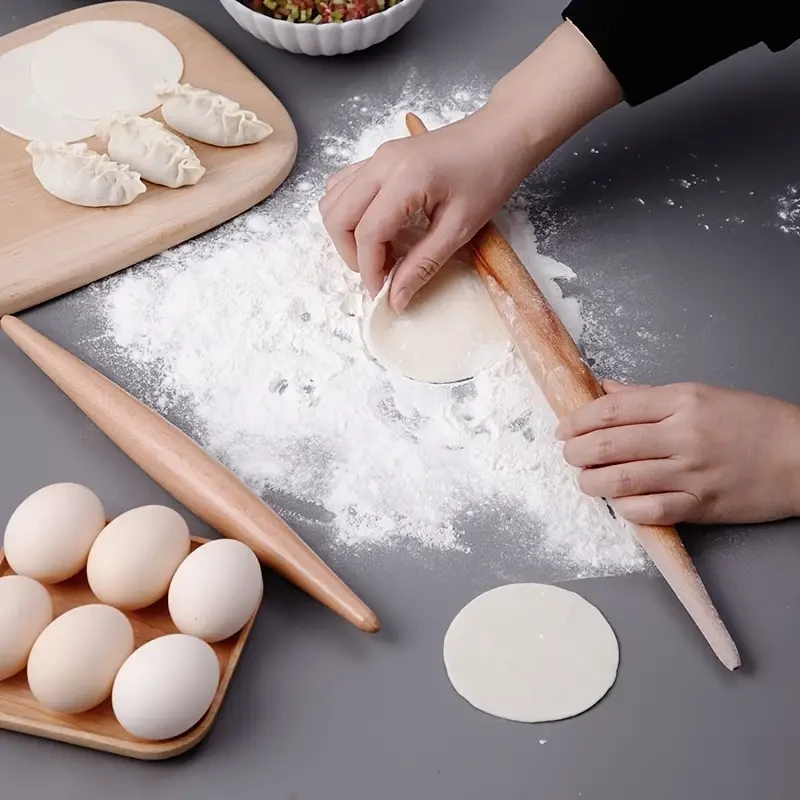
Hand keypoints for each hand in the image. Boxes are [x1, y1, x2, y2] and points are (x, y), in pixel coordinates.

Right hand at [319, 21, 620, 311]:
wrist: (501, 135)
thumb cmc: (489, 176)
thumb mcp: (460, 229)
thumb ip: (423, 264)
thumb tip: (396, 298)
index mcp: (404, 179)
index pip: (367, 234)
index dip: (370, 270)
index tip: (384, 294)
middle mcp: (381, 163)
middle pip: (338, 217)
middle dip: (351, 254)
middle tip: (379, 273)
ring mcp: (377, 156)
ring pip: (333, 201)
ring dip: (347, 234)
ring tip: (378, 253)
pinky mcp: (380, 157)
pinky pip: (344, 187)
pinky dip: (350, 213)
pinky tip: (377, 228)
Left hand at [556, 380, 799, 525]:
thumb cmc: (754, 421)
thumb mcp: (701, 393)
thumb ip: (648, 395)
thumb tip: (605, 391)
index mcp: (681, 401)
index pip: (611, 410)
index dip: (577, 420)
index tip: (564, 429)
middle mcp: (682, 435)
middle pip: (608, 445)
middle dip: (576, 452)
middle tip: (570, 455)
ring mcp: (691, 473)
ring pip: (621, 481)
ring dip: (592, 483)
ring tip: (587, 480)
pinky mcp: (701, 506)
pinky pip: (650, 511)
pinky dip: (625, 509)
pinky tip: (620, 503)